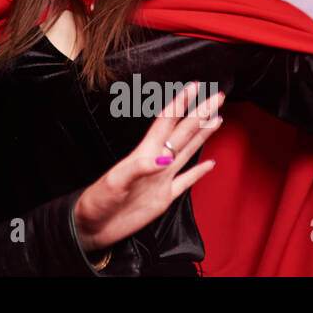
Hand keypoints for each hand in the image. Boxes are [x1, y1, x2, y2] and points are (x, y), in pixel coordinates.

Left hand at [73, 81, 221, 253]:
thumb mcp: (115, 182)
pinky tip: (210, 163)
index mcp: (144, 153)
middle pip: (183, 132)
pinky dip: (200, 172)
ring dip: (203, 134)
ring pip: (188, 151)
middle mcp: (157, 162)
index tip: (195, 86)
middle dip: (200, 113)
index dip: (180, 103)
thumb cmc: (98, 202)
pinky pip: (186, 181)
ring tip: (218, 119)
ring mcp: (162, 178)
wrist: (94, 226)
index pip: (167, 121)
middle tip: (218, 96)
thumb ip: (139, 168)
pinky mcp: (164, 197)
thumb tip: (164, 159)